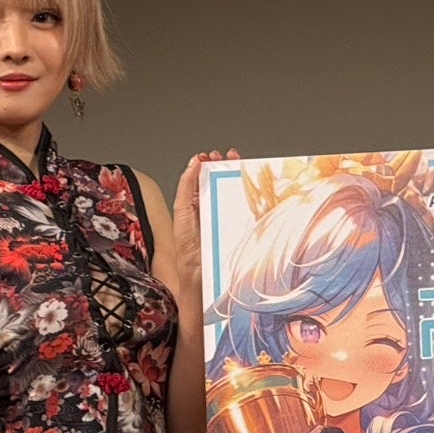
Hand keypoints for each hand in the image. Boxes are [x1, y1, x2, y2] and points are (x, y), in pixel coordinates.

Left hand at [172, 149, 238, 275]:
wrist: (203, 277)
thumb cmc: (189, 251)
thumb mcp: (183, 213)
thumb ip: (186, 188)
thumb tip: (193, 164)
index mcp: (196, 205)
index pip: (202, 179)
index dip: (206, 165)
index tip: (209, 155)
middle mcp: (212, 209)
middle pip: (220, 182)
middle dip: (224, 166)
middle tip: (226, 156)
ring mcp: (226, 216)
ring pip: (233, 190)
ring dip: (236, 175)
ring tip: (236, 162)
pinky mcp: (239, 225)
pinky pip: (246, 206)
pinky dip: (250, 193)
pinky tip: (250, 184)